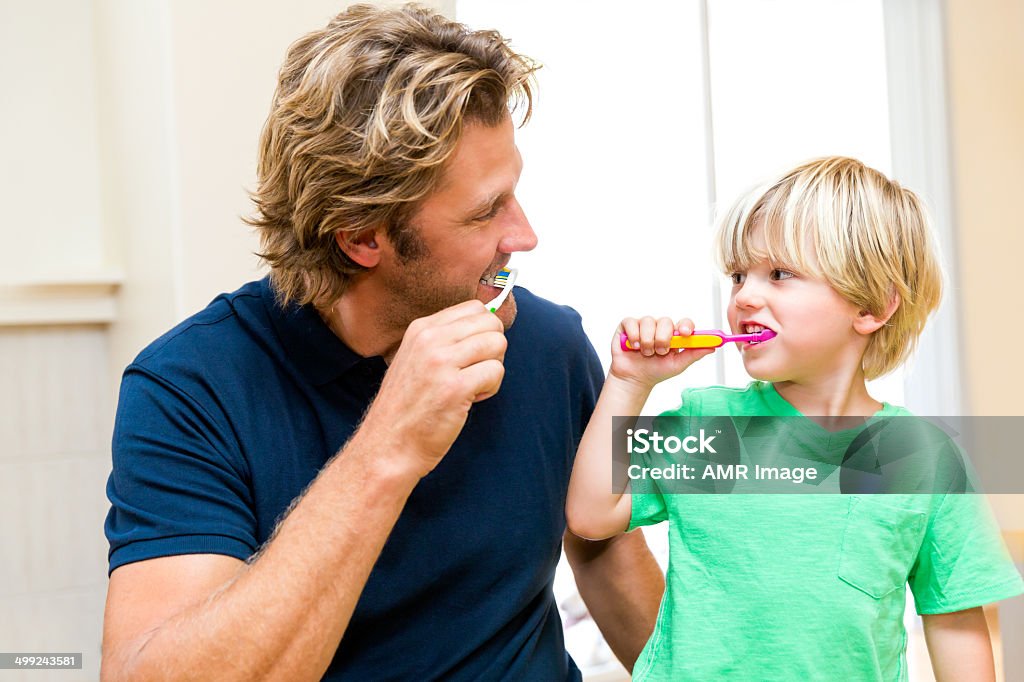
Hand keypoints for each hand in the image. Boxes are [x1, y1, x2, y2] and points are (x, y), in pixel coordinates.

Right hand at [360, 300, 506, 479]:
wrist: (388, 446)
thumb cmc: (406, 408)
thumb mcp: (414, 359)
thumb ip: (444, 340)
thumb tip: (484, 324)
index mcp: (421, 329)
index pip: (474, 308)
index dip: (483, 332)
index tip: (471, 355)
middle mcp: (430, 339)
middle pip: (490, 323)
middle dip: (492, 349)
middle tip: (475, 372)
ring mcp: (442, 362)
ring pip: (497, 344)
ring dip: (493, 368)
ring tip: (472, 387)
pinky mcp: (455, 388)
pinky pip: (496, 372)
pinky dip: (491, 388)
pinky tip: (470, 400)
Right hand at [611, 316, 714, 387]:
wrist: (634, 379)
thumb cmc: (656, 371)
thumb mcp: (678, 365)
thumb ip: (694, 354)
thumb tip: (713, 347)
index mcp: (674, 334)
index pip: (684, 323)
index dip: (685, 326)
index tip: (685, 333)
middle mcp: (660, 327)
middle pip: (666, 321)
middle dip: (663, 339)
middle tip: (660, 352)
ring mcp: (644, 325)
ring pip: (649, 322)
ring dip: (647, 342)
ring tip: (645, 353)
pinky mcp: (628, 326)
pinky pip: (632, 323)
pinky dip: (633, 337)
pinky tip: (633, 347)